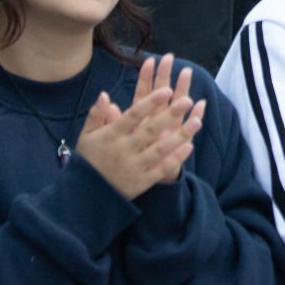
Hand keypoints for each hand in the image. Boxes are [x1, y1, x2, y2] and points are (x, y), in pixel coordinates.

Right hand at [75, 54, 204, 197]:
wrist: (87, 195)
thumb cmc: (89, 160)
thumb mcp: (86, 136)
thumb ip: (96, 115)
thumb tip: (104, 94)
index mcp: (112, 135)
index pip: (133, 115)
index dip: (150, 102)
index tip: (166, 90)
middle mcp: (124, 150)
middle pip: (150, 129)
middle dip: (170, 115)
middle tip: (187, 100)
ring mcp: (135, 167)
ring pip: (161, 149)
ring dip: (180, 136)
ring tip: (197, 122)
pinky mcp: (142, 182)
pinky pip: (161, 169)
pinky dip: (175, 158)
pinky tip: (189, 146)